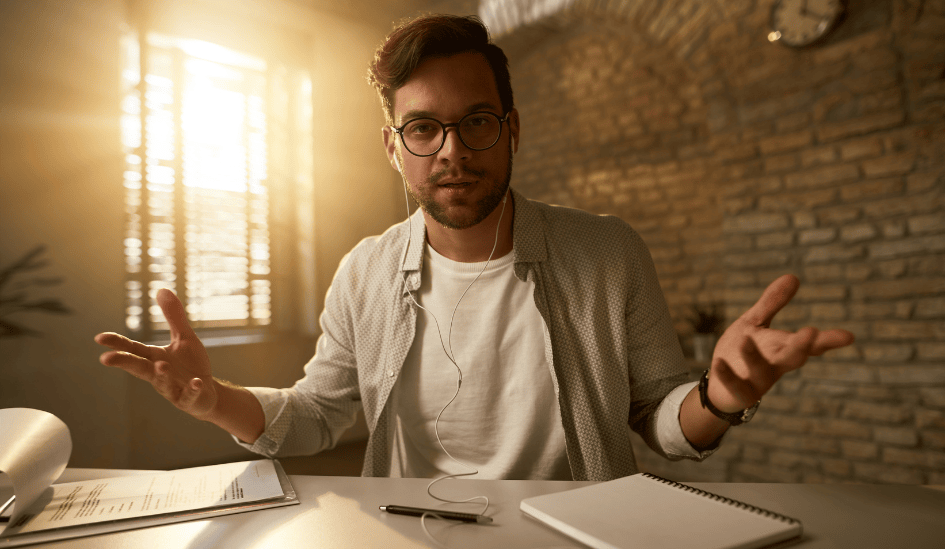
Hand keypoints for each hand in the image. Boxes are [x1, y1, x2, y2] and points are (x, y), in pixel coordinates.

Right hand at [95, 289, 217, 418]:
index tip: (99, 338)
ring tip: (161, 365)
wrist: (207, 392)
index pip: (132, 349)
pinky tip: (195, 382)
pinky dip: (191, 389)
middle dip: (123, 363)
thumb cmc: (191, 364)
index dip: (117, 344)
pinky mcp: (189, 399)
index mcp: (154, 358)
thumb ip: (173, 316)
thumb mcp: (184, 337)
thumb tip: (161, 289)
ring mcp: (172, 388)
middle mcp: (158, 374)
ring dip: (161, 375)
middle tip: (106, 359)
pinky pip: (189, 395)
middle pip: (138, 367)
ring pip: (162, 383)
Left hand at [707, 275, 853, 411]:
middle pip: (792, 358)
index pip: (809, 344)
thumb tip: (793, 277)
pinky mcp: (737, 392)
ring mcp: (757, 381)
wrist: (720, 388)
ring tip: (745, 340)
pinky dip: (726, 375)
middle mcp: (774, 366)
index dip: (828, 340)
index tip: (848, 336)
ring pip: (761, 371)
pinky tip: (718, 364)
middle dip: (801, 346)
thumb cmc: (741, 352)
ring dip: (754, 357)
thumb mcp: (755, 323)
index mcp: (782, 348)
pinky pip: (733, 386)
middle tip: (812, 333)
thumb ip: (772, 303)